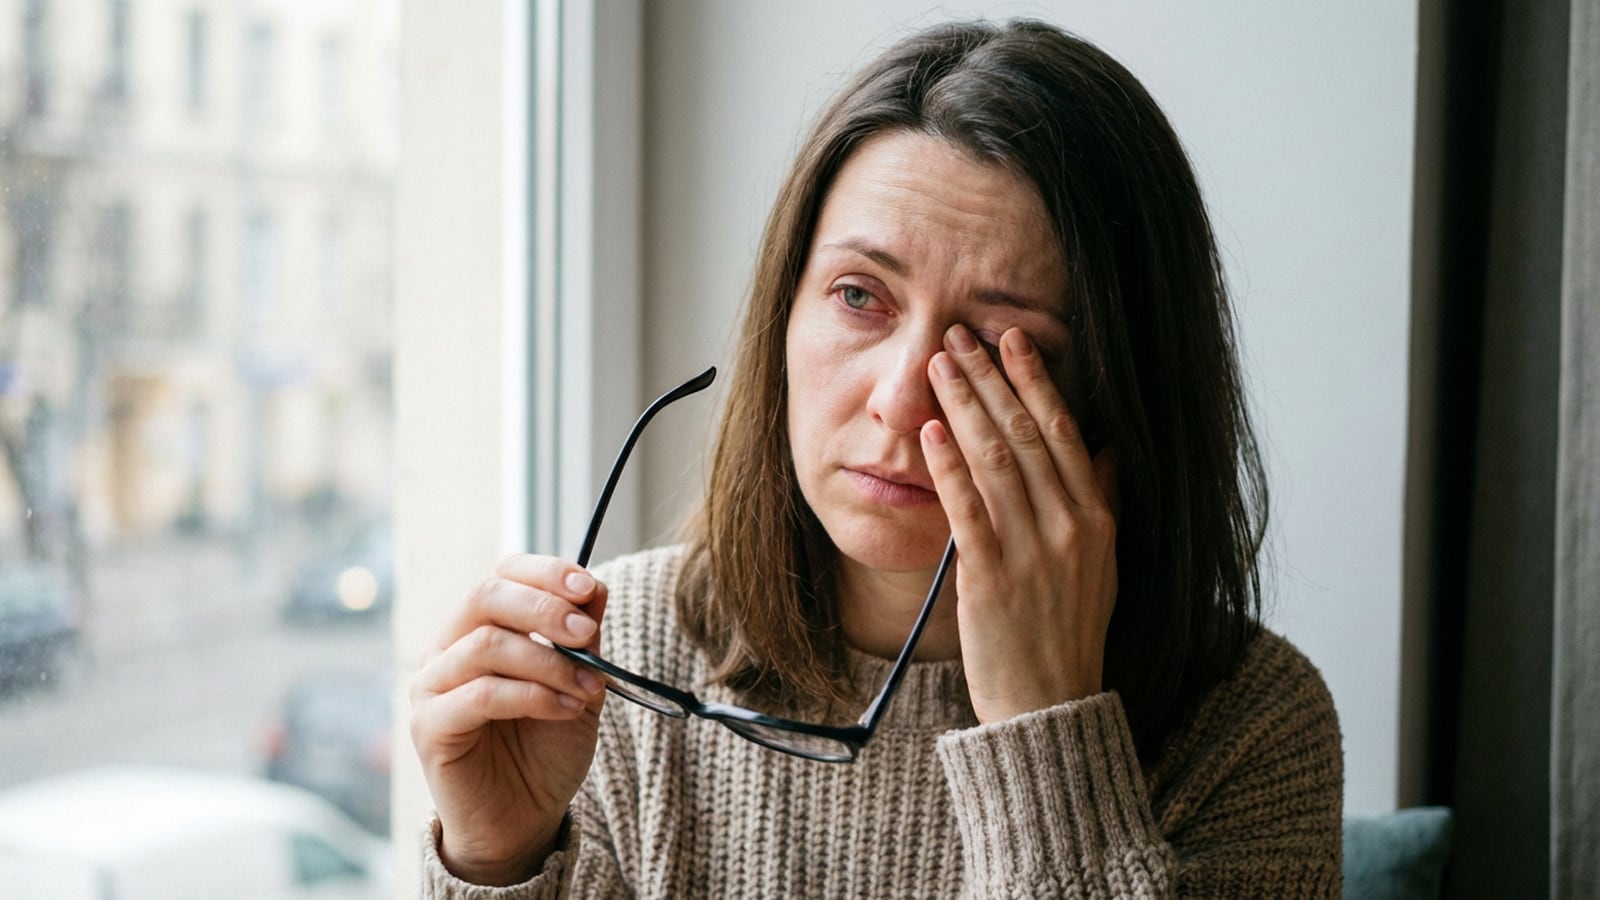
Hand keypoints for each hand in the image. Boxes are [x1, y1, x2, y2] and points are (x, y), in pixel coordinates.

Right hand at [409, 555, 610, 884]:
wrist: (525, 818)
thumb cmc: (545, 748)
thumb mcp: (578, 683)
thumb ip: (581, 637)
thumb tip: (593, 586)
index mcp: (477, 628)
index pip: (501, 575)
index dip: (544, 572)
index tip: (586, 587)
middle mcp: (445, 649)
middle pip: (485, 596)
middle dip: (544, 608)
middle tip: (586, 633)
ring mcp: (430, 686)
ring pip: (486, 644)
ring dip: (548, 662)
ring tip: (588, 688)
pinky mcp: (428, 726)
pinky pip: (480, 694)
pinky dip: (533, 696)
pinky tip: (566, 710)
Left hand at [921, 324, 1118, 723]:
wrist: (1049, 706)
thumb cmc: (1068, 635)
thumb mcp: (1102, 567)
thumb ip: (1102, 503)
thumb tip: (1105, 450)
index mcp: (1097, 520)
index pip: (1066, 431)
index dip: (1036, 381)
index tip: (1013, 340)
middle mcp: (1070, 527)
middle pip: (1028, 434)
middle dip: (991, 380)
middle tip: (960, 337)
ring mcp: (1032, 551)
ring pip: (997, 460)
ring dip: (964, 407)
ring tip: (939, 366)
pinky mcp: (992, 577)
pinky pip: (968, 508)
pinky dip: (949, 465)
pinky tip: (930, 430)